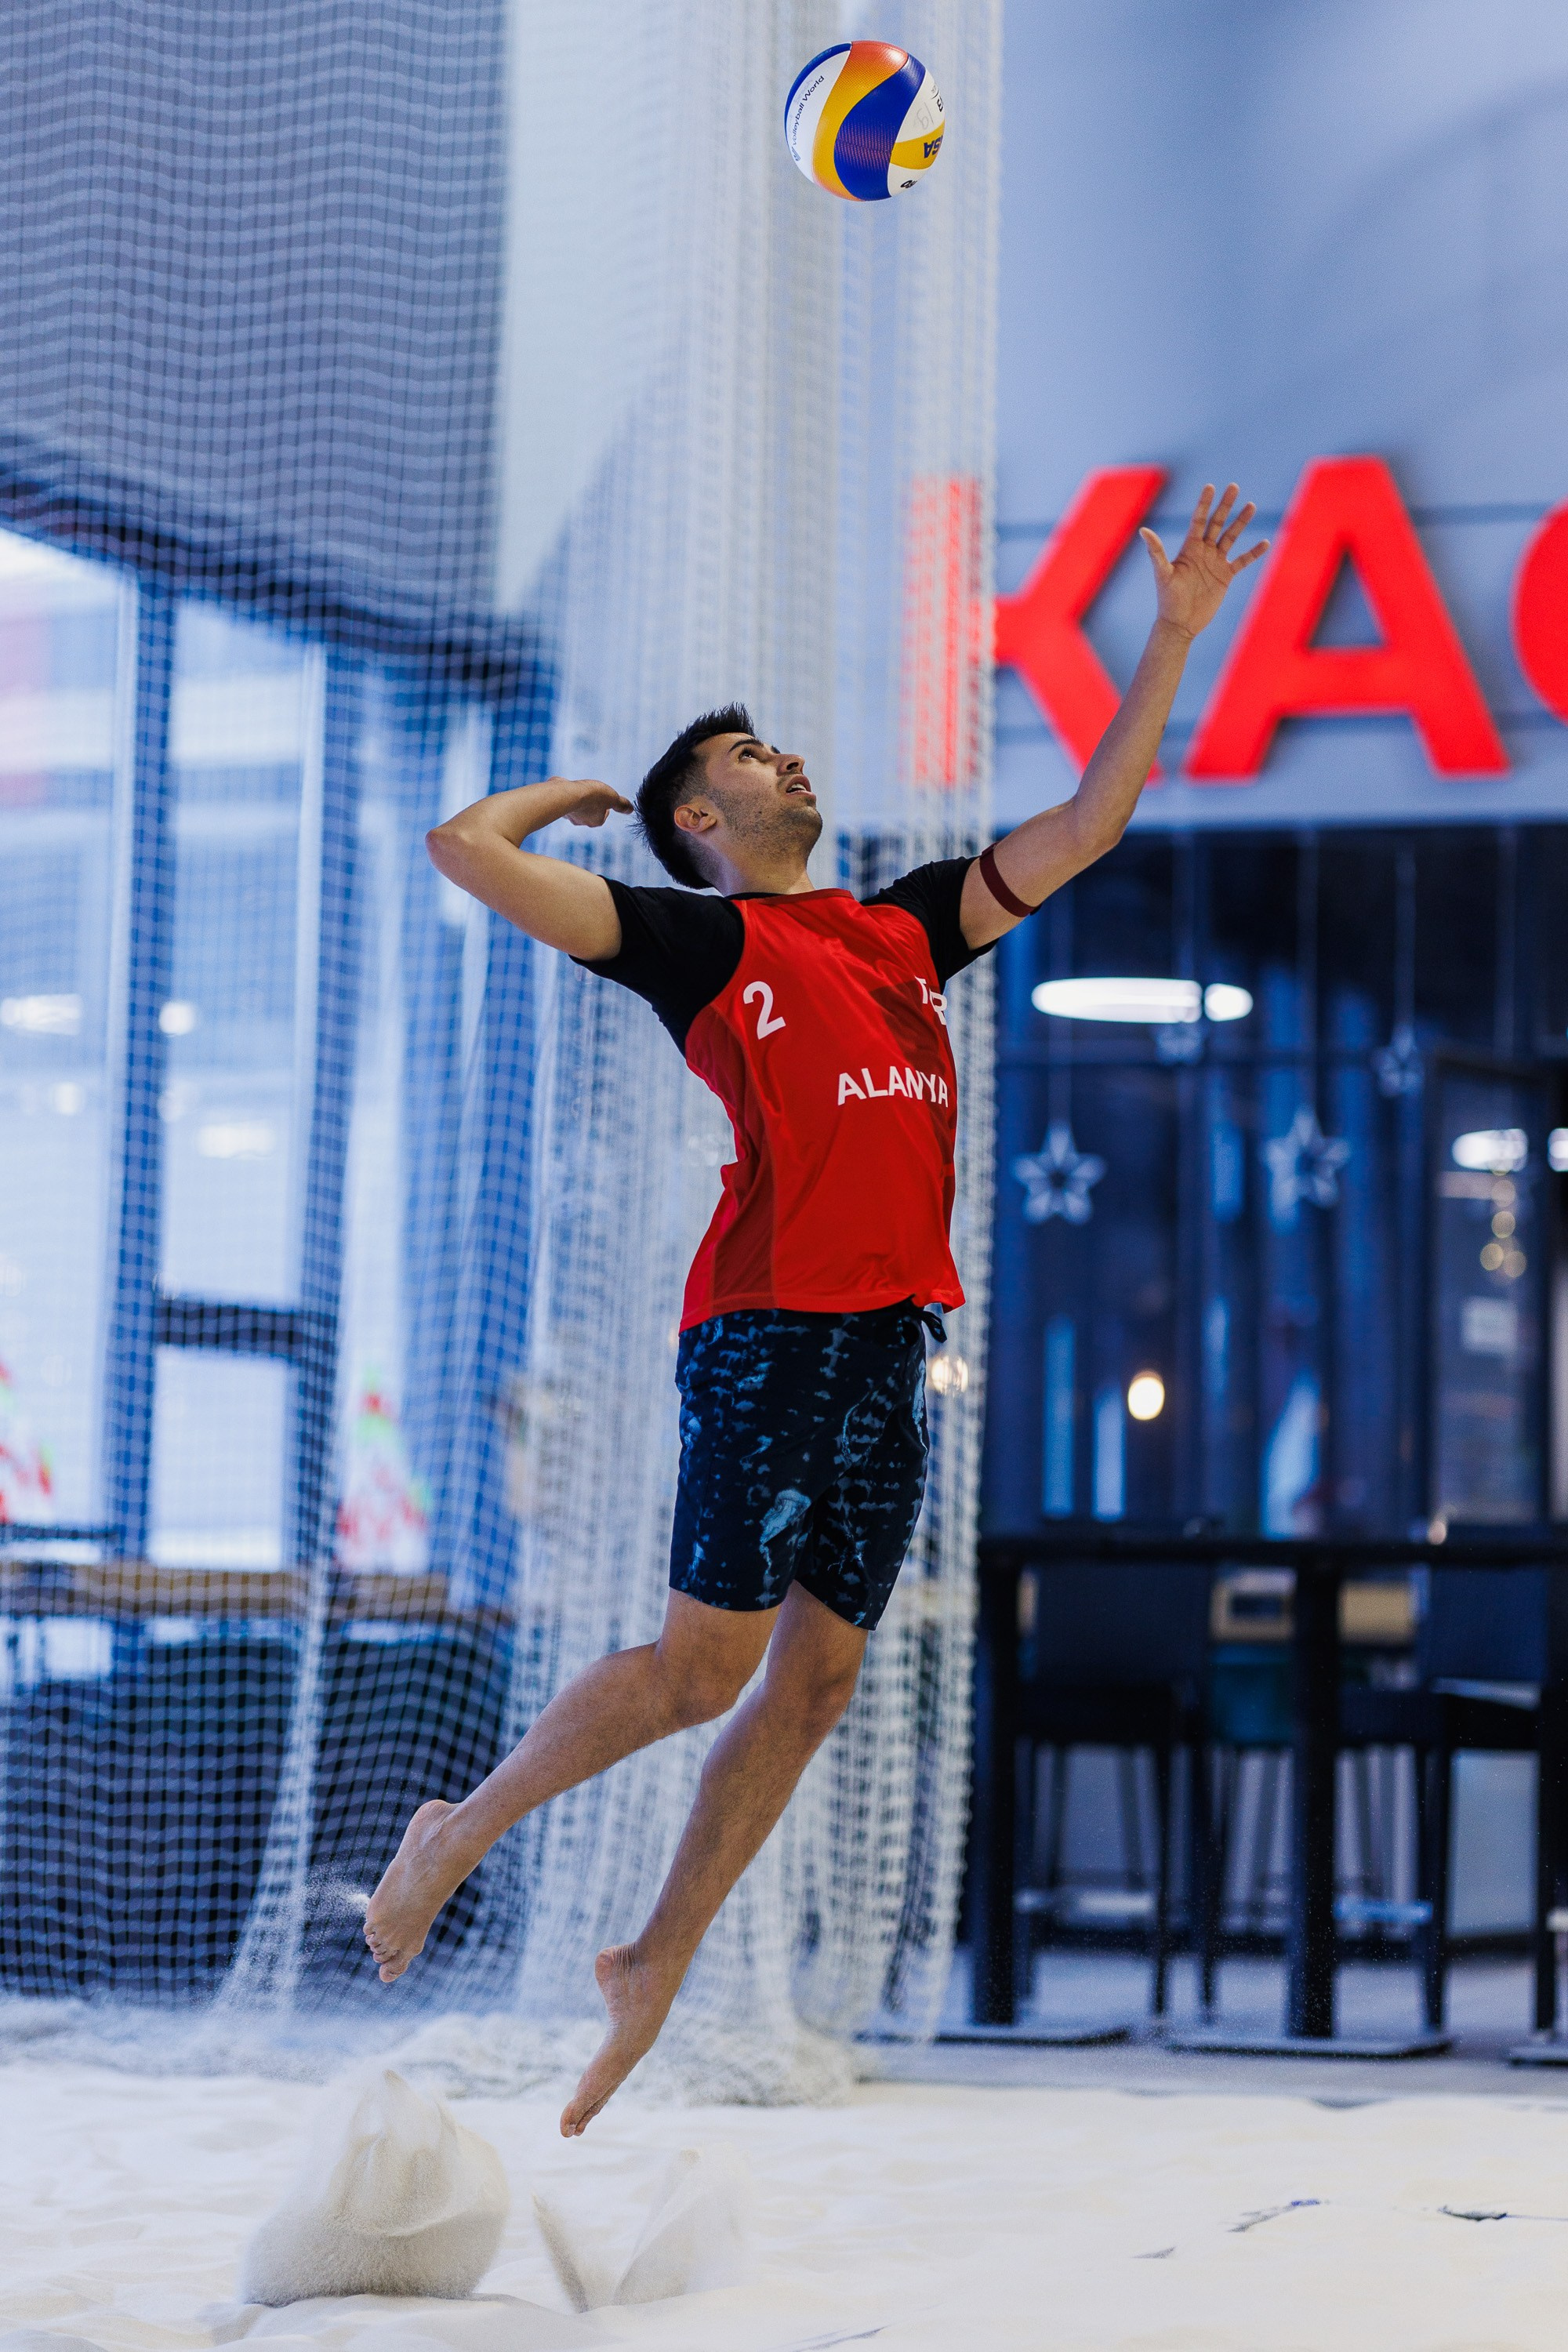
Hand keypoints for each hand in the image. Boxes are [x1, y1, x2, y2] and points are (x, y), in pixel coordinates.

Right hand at [556, 778, 633, 827]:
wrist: (568, 794)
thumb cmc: (592, 796)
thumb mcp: (612, 797)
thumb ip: (621, 804)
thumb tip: (631, 809)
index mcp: (595, 821)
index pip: (602, 816)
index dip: (605, 808)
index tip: (605, 800)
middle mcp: (582, 821)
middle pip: (588, 814)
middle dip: (591, 805)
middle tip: (592, 795)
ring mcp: (569, 815)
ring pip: (575, 809)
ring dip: (578, 801)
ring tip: (579, 791)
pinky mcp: (558, 805)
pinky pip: (564, 801)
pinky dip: (566, 796)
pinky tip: (566, 788)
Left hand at [1139, 483, 1267, 639]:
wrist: (1180, 623)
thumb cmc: (1168, 599)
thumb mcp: (1162, 574)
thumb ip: (1156, 551)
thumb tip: (1143, 530)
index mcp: (1189, 548)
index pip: (1198, 520)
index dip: (1204, 504)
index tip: (1210, 486)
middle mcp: (1203, 551)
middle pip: (1216, 523)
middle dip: (1225, 505)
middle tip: (1233, 486)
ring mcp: (1215, 562)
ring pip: (1231, 537)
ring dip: (1241, 522)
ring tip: (1251, 506)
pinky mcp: (1226, 576)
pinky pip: (1242, 561)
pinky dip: (1253, 553)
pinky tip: (1264, 542)